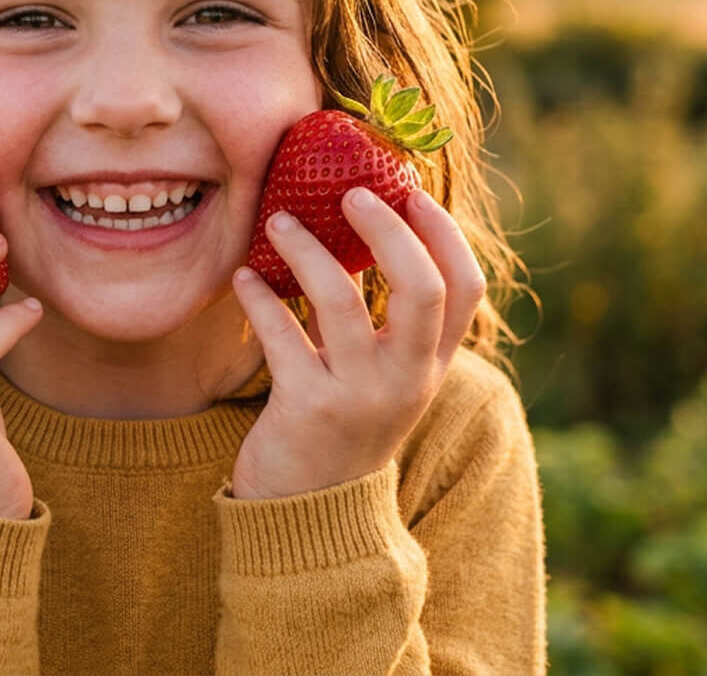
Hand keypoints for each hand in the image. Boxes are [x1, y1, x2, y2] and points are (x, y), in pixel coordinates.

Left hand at [228, 186, 485, 500]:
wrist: (309, 516)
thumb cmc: (342, 427)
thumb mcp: (380, 379)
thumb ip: (382, 321)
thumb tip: (361, 230)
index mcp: (431, 366)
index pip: (465, 288)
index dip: (444, 233)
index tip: (410, 191)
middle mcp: (405, 380)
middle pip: (420, 286)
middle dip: (387, 228)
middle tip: (349, 192)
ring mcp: (358, 395)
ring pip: (339, 299)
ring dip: (304, 249)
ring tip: (276, 222)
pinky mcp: (307, 408)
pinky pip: (280, 334)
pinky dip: (258, 296)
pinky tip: (241, 278)